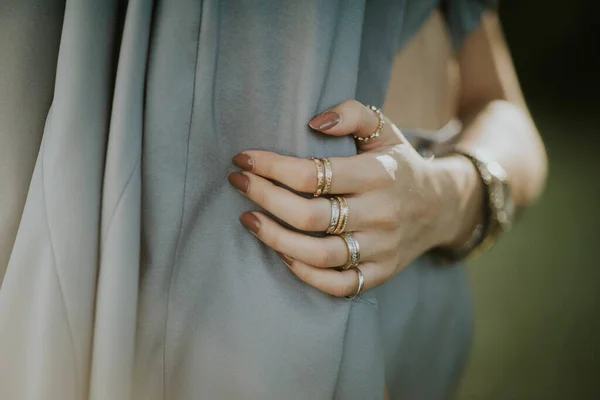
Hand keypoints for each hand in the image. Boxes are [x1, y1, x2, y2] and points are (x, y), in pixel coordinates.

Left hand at [228, 100, 470, 296]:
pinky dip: (305, 274)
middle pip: (310, 216)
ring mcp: (381, 248)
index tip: (243, 158)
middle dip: (264, 199)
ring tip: (247, 220)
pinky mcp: (380, 273)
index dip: (271, 167)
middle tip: (237, 183)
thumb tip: (314, 121)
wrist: (440, 207)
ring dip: (275, 239)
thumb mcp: (384, 129)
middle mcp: (381, 214)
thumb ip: (353, 113)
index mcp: (378, 175)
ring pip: (319, 254)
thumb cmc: (398, 165)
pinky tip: (282, 254)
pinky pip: (338, 284)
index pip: (313, 174)